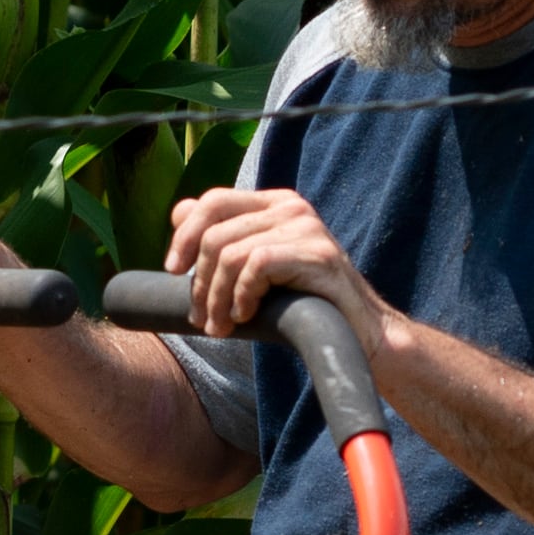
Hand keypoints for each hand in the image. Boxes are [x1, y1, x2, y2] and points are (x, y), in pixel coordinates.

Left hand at [164, 186, 386, 347]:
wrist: (360, 332)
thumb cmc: (304, 304)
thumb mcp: (257, 270)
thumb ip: (224, 241)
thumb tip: (177, 214)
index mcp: (274, 204)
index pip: (212, 201)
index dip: (184, 234)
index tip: (173, 270)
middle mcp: (290, 206)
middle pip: (215, 232)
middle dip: (199, 281)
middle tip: (202, 319)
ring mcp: (305, 227)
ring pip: (230, 253)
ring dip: (217, 298)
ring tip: (221, 326)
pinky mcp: (316, 253)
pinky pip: (256, 266)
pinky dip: (243, 295)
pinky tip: (247, 315)